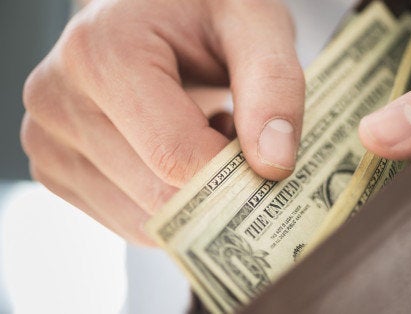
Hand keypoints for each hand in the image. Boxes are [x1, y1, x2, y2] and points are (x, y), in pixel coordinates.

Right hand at [21, 0, 303, 244]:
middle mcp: (57, 98)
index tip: (268, 159)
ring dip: (191, 197)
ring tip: (202, 134)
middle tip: (234, 135)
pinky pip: (127, 221)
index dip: (236, 174)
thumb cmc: (204, 9)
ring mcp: (47, 139)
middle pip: (158, 195)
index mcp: (101, 53)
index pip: (176, 156)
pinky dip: (164, 204)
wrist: (156, 9)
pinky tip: (174, 153)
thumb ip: (274, 86)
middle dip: (215, 186)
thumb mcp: (255, 24)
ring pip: (143, 220)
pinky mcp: (56, 168)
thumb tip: (274, 164)